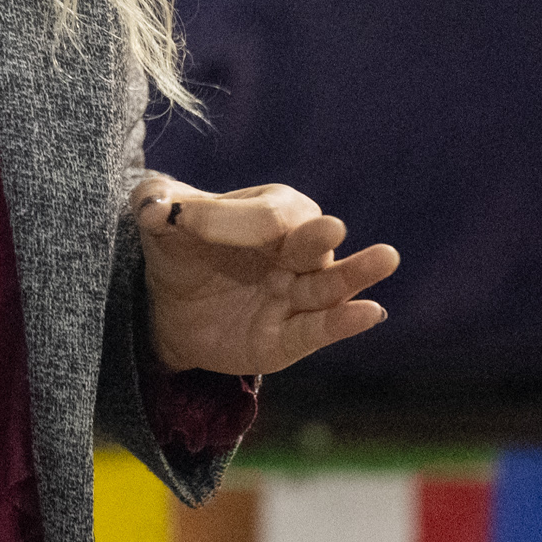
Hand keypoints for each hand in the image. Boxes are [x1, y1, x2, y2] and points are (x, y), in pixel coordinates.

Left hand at [133, 173, 396, 376]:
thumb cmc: (177, 249)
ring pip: (330, 285)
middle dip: (318, 238)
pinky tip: (369, 312)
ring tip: (385, 257)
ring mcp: (295, 296)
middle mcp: (294, 252)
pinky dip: (344, 323)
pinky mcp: (288, 338)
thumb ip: (156, 203)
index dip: (232, 220)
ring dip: (356, 274)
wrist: (165, 307)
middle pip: (312, 242)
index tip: (185, 221)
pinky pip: (319, 330)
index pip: (267, 213)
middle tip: (329, 229)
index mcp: (271, 213)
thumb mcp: (158, 219)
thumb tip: (155, 209)